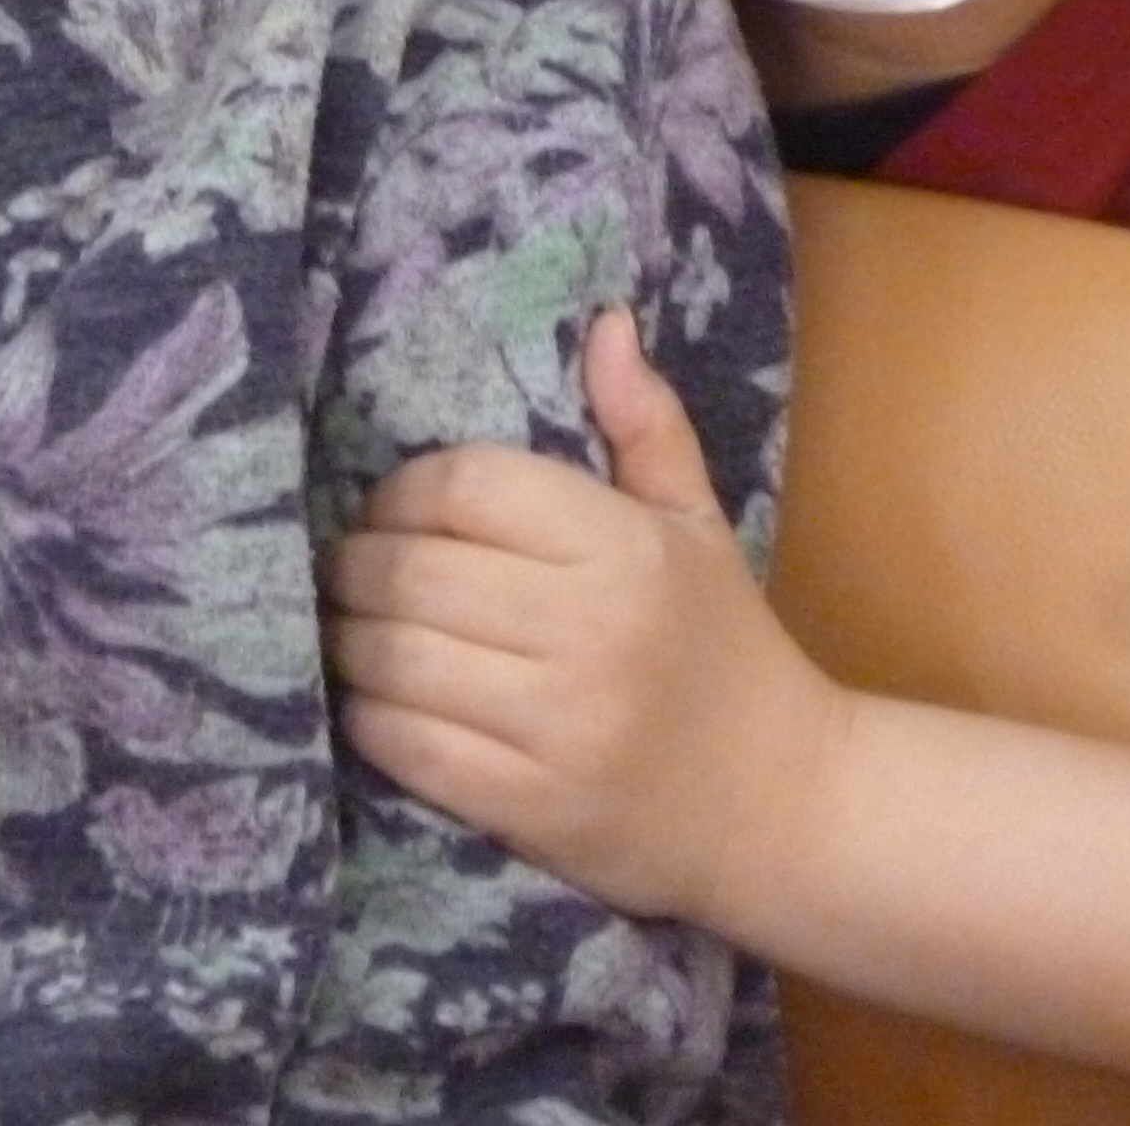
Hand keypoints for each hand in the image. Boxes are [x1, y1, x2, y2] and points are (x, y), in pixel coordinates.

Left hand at [321, 309, 839, 931]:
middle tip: (348, 568)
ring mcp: (558, 727)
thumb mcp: (696, 525)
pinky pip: (405, 746)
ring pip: (394, 659)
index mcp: (623, 549)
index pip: (466, 488)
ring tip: (348, 627)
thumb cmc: (725, 646)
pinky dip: (366, 717)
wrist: (783, 807)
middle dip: (354, 565)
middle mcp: (588, 632)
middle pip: (412, 573)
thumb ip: (644, 423)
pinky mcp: (531, 808)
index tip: (391, 509)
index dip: (403, 491)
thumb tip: (605, 322)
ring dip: (347, 639)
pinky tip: (372, 700)